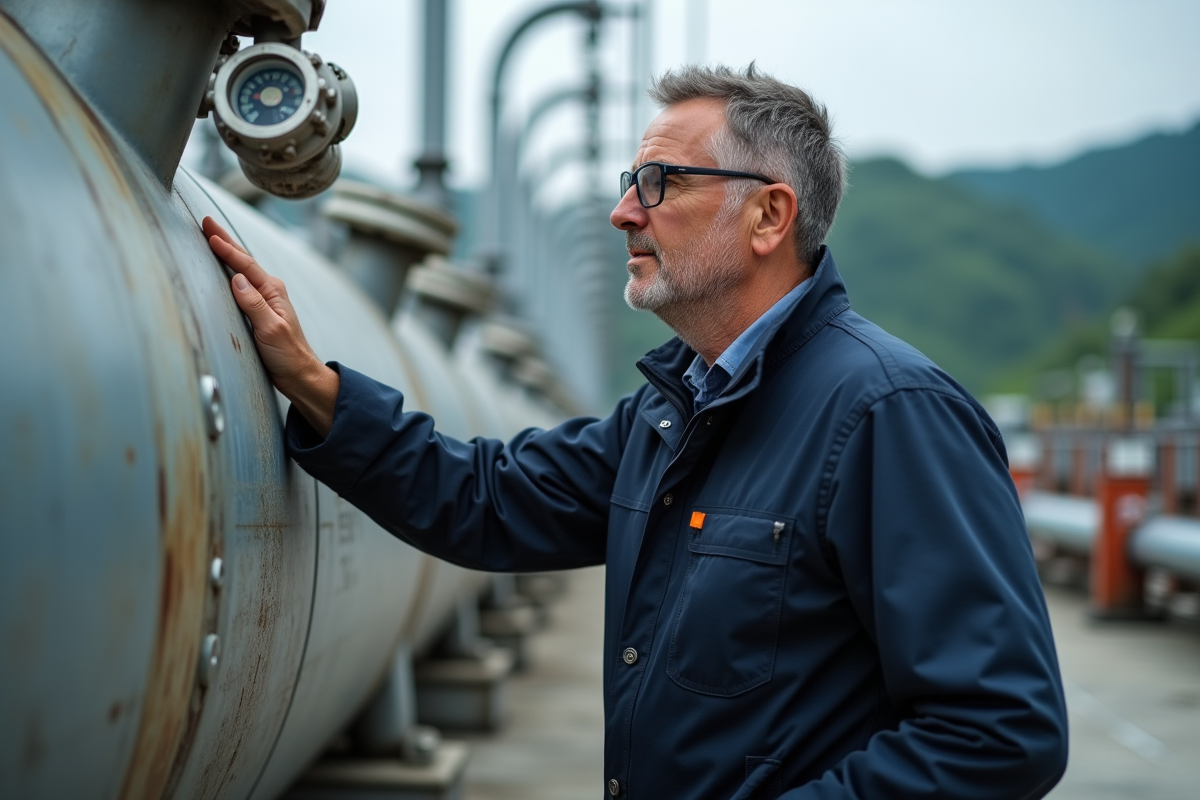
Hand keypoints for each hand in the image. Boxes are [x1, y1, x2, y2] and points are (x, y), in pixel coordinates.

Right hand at [203, 216, 338, 436]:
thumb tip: (237, 280)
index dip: (226, 248)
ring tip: (211, 237)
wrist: (299, 374)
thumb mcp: (270, 330)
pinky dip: (229, 272)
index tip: (209, 233)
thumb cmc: (288, 354)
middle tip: (206, 221)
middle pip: (243, 261)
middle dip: (225, 240)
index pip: (245, 265)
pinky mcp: (258, 312)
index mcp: (272, 292)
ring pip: (241, 270)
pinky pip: (240, 285)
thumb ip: (254, 305)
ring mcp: (263, 301)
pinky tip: (222, 269)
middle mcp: (269, 292)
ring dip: (226, 253)